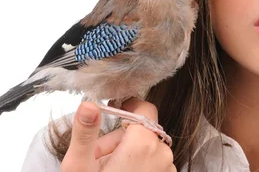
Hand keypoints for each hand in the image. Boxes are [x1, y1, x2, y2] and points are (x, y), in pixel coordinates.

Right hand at [60, 98, 175, 171]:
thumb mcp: (80, 166)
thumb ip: (86, 132)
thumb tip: (89, 104)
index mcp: (144, 143)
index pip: (144, 108)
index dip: (126, 108)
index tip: (111, 113)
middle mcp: (163, 153)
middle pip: (141, 131)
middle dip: (118, 140)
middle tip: (97, 159)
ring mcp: (168, 169)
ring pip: (147, 148)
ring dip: (128, 155)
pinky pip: (154, 164)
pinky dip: (138, 167)